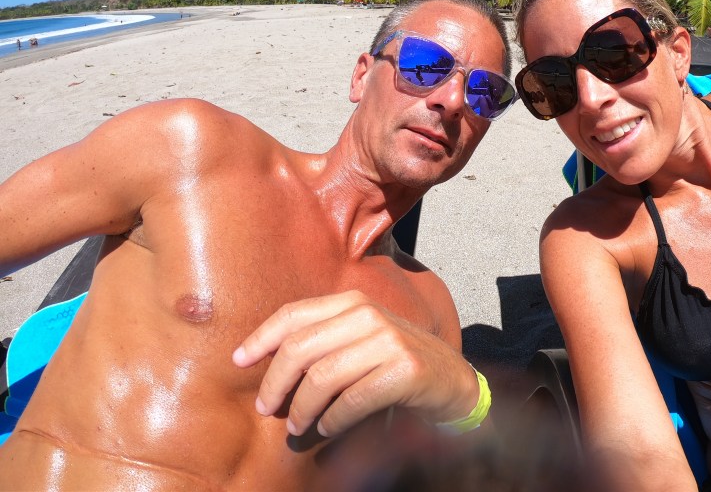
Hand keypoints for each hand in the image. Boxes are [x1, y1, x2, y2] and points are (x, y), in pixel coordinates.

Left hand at [232, 290, 479, 437]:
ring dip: (302, 409)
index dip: (262, 337)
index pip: (295, 314)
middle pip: (301, 348)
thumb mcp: (360, 339)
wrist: (452, 380)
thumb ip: (324, 339)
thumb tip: (266, 361)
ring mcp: (389, 341)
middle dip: (275, 382)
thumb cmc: (395, 362)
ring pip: (322, 377)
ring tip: (297, 425)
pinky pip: (352, 400)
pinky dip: (333, 420)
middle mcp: (369, 315)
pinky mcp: (404, 371)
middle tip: (265, 408)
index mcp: (354, 302)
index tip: (239, 361)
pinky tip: (329, 428)